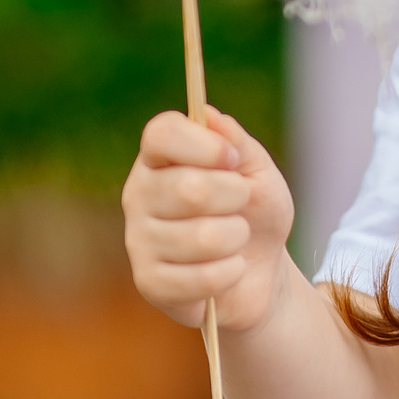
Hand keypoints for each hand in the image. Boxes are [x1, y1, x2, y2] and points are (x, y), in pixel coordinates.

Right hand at [122, 108, 292, 332]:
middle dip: (235, 197)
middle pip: (189, 188)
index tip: (233, 159)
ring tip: (236, 239)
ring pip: (202, 237)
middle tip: (241, 204)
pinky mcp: (148, 282)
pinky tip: (229, 269)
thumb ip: (237, 143)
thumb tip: (210, 116)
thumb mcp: (258, 171)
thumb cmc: (255, 211)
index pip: (161, 134)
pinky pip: (201, 278)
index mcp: (160, 158)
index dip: (203, 144)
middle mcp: (139, 194)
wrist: (259, 270)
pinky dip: (231, 272)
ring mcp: (138, 239)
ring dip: (237, 238)